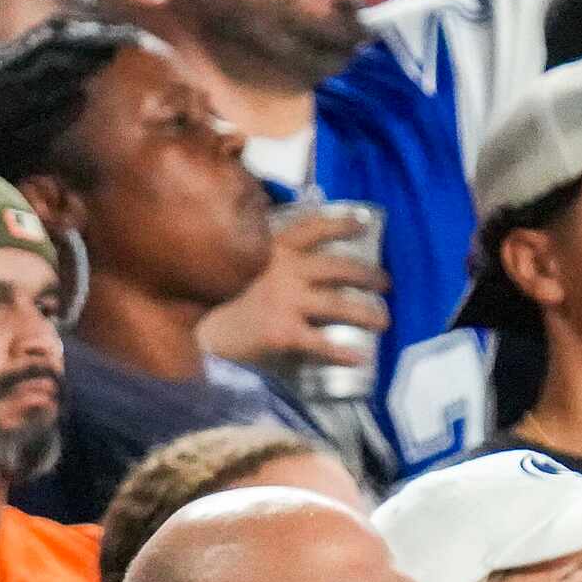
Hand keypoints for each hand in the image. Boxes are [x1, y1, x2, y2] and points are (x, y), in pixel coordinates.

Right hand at [200, 204, 389, 371]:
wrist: (195, 330)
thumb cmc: (213, 300)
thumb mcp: (237, 265)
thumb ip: (262, 261)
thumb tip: (284, 265)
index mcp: (272, 249)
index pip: (313, 227)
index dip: (342, 223)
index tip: (363, 223)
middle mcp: (284, 270)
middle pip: (339, 267)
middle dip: (368, 274)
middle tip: (385, 283)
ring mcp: (286, 301)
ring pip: (339, 304)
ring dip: (367, 313)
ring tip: (383, 320)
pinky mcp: (284, 332)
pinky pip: (322, 342)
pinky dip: (343, 352)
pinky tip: (359, 358)